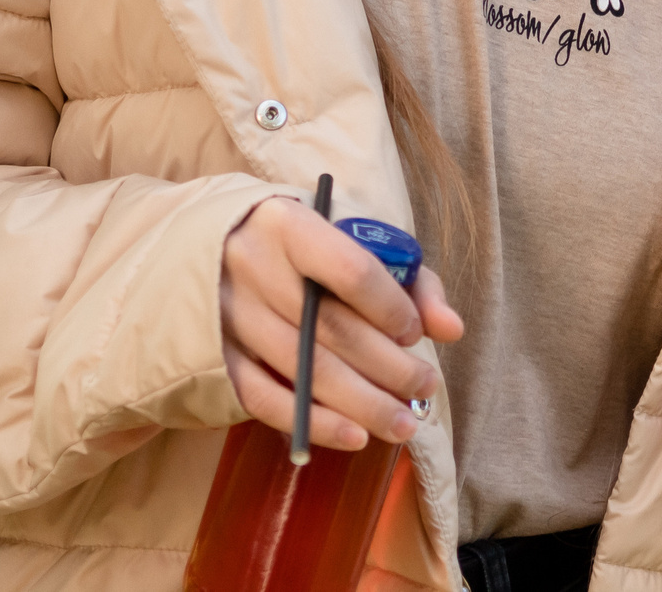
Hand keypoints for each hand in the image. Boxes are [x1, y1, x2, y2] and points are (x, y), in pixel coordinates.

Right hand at [220, 197, 466, 451]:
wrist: (209, 247)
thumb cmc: (300, 246)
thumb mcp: (351, 240)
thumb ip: (409, 279)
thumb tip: (452, 329)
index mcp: (289, 224)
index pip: (350, 270)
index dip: (391, 308)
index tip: (415, 333)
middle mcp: (253, 267)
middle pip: (331, 329)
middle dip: (389, 367)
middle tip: (426, 388)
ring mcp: (229, 315)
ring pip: (304, 370)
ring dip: (363, 405)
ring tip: (405, 423)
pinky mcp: (215, 356)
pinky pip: (264, 399)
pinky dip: (313, 423)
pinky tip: (355, 437)